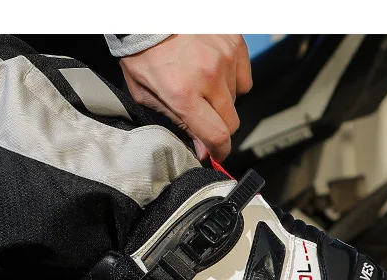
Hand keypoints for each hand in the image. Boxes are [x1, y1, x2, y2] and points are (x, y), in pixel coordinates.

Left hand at [120, 34, 252, 162]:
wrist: (149, 18)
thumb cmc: (143, 55)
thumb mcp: (147, 97)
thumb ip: (176, 124)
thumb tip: (202, 148)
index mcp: (184, 95)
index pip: (216, 135)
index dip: (219, 151)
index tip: (217, 154)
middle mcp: (208, 77)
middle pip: (231, 122)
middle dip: (220, 128)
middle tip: (206, 121)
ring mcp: (224, 57)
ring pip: (237, 99)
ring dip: (223, 100)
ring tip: (203, 87)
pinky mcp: (234, 42)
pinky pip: (244, 76)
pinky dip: (233, 80)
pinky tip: (214, 73)